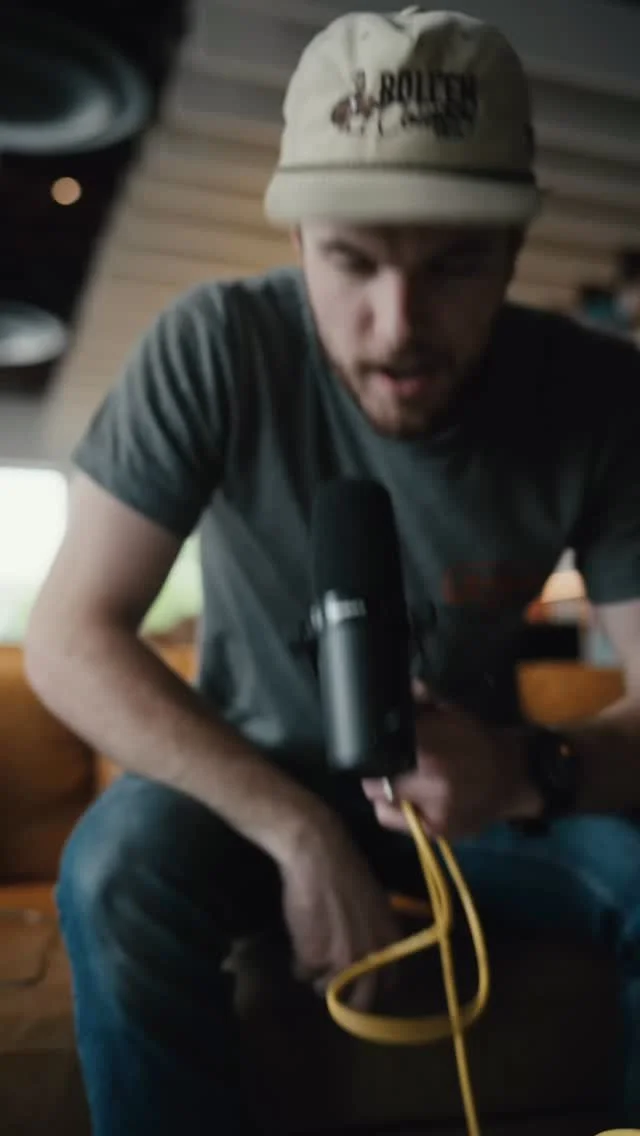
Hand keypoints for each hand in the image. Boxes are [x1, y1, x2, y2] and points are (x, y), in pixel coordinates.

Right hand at [276, 810, 401, 1008]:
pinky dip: (298, 961)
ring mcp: (343, 960)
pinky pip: (303, 973)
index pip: (388, 983)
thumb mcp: (376, 906)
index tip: (357, 980)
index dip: (370, 984)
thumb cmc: (346, 871)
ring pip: (327, 988)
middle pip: (360, 1001)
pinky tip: (299, 937)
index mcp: (391, 942)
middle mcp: (372, 957)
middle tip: (331, 982)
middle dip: (344, 996)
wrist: (319, 853)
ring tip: (312, 951)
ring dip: (318, 976)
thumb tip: (369, 958)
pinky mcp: (314, 957)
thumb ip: (376, 935)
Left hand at [362, 682, 540, 840]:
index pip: (376, 754)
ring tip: (399, 786)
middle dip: (377, 774)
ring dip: (385, 795)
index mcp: (428, 748)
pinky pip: (399, 824)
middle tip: (386, 768)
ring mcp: (433, 809)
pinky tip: (409, 803)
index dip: (372, 752)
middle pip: (374, 783)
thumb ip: (423, 700)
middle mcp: (429, 781)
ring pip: (382, 804)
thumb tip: (400, 687)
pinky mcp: (438, 830)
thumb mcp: (453, 714)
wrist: (514, 776)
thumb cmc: (479, 742)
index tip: (376, 749)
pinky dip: (396, 813)